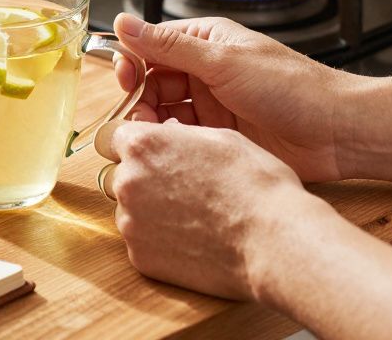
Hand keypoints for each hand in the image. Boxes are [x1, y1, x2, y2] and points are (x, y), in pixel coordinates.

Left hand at [94, 119, 326, 299]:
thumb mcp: (220, 137)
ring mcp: (131, 223)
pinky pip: (142, 241)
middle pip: (123, 174)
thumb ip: (180, 135)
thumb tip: (168, 134)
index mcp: (144, 145)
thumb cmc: (255, 184)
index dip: (142, 145)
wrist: (272, 240)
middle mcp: (128, 181)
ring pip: (131, 209)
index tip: (159, 154)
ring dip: (151, 209)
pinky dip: (160, 240)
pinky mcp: (140, 257)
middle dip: (145, 177)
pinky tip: (193, 239)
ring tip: (194, 216)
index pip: (119, 137)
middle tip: (184, 187)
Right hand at [112, 13, 355, 182]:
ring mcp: (213, 105)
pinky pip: (184, 137)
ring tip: (157, 137)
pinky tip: (178, 149)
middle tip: (138, 118)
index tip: (124, 80)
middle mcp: (205, 71)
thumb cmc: (291, 87)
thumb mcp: (223, 62)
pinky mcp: (220, 136)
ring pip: (165, 112)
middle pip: (153, 82)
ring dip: (155, 123)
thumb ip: (169, 47)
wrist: (336, 131)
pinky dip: (174, 142)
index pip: (152, 46)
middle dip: (140, 99)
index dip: (133, 62)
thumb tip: (124, 22)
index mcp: (206, 42)